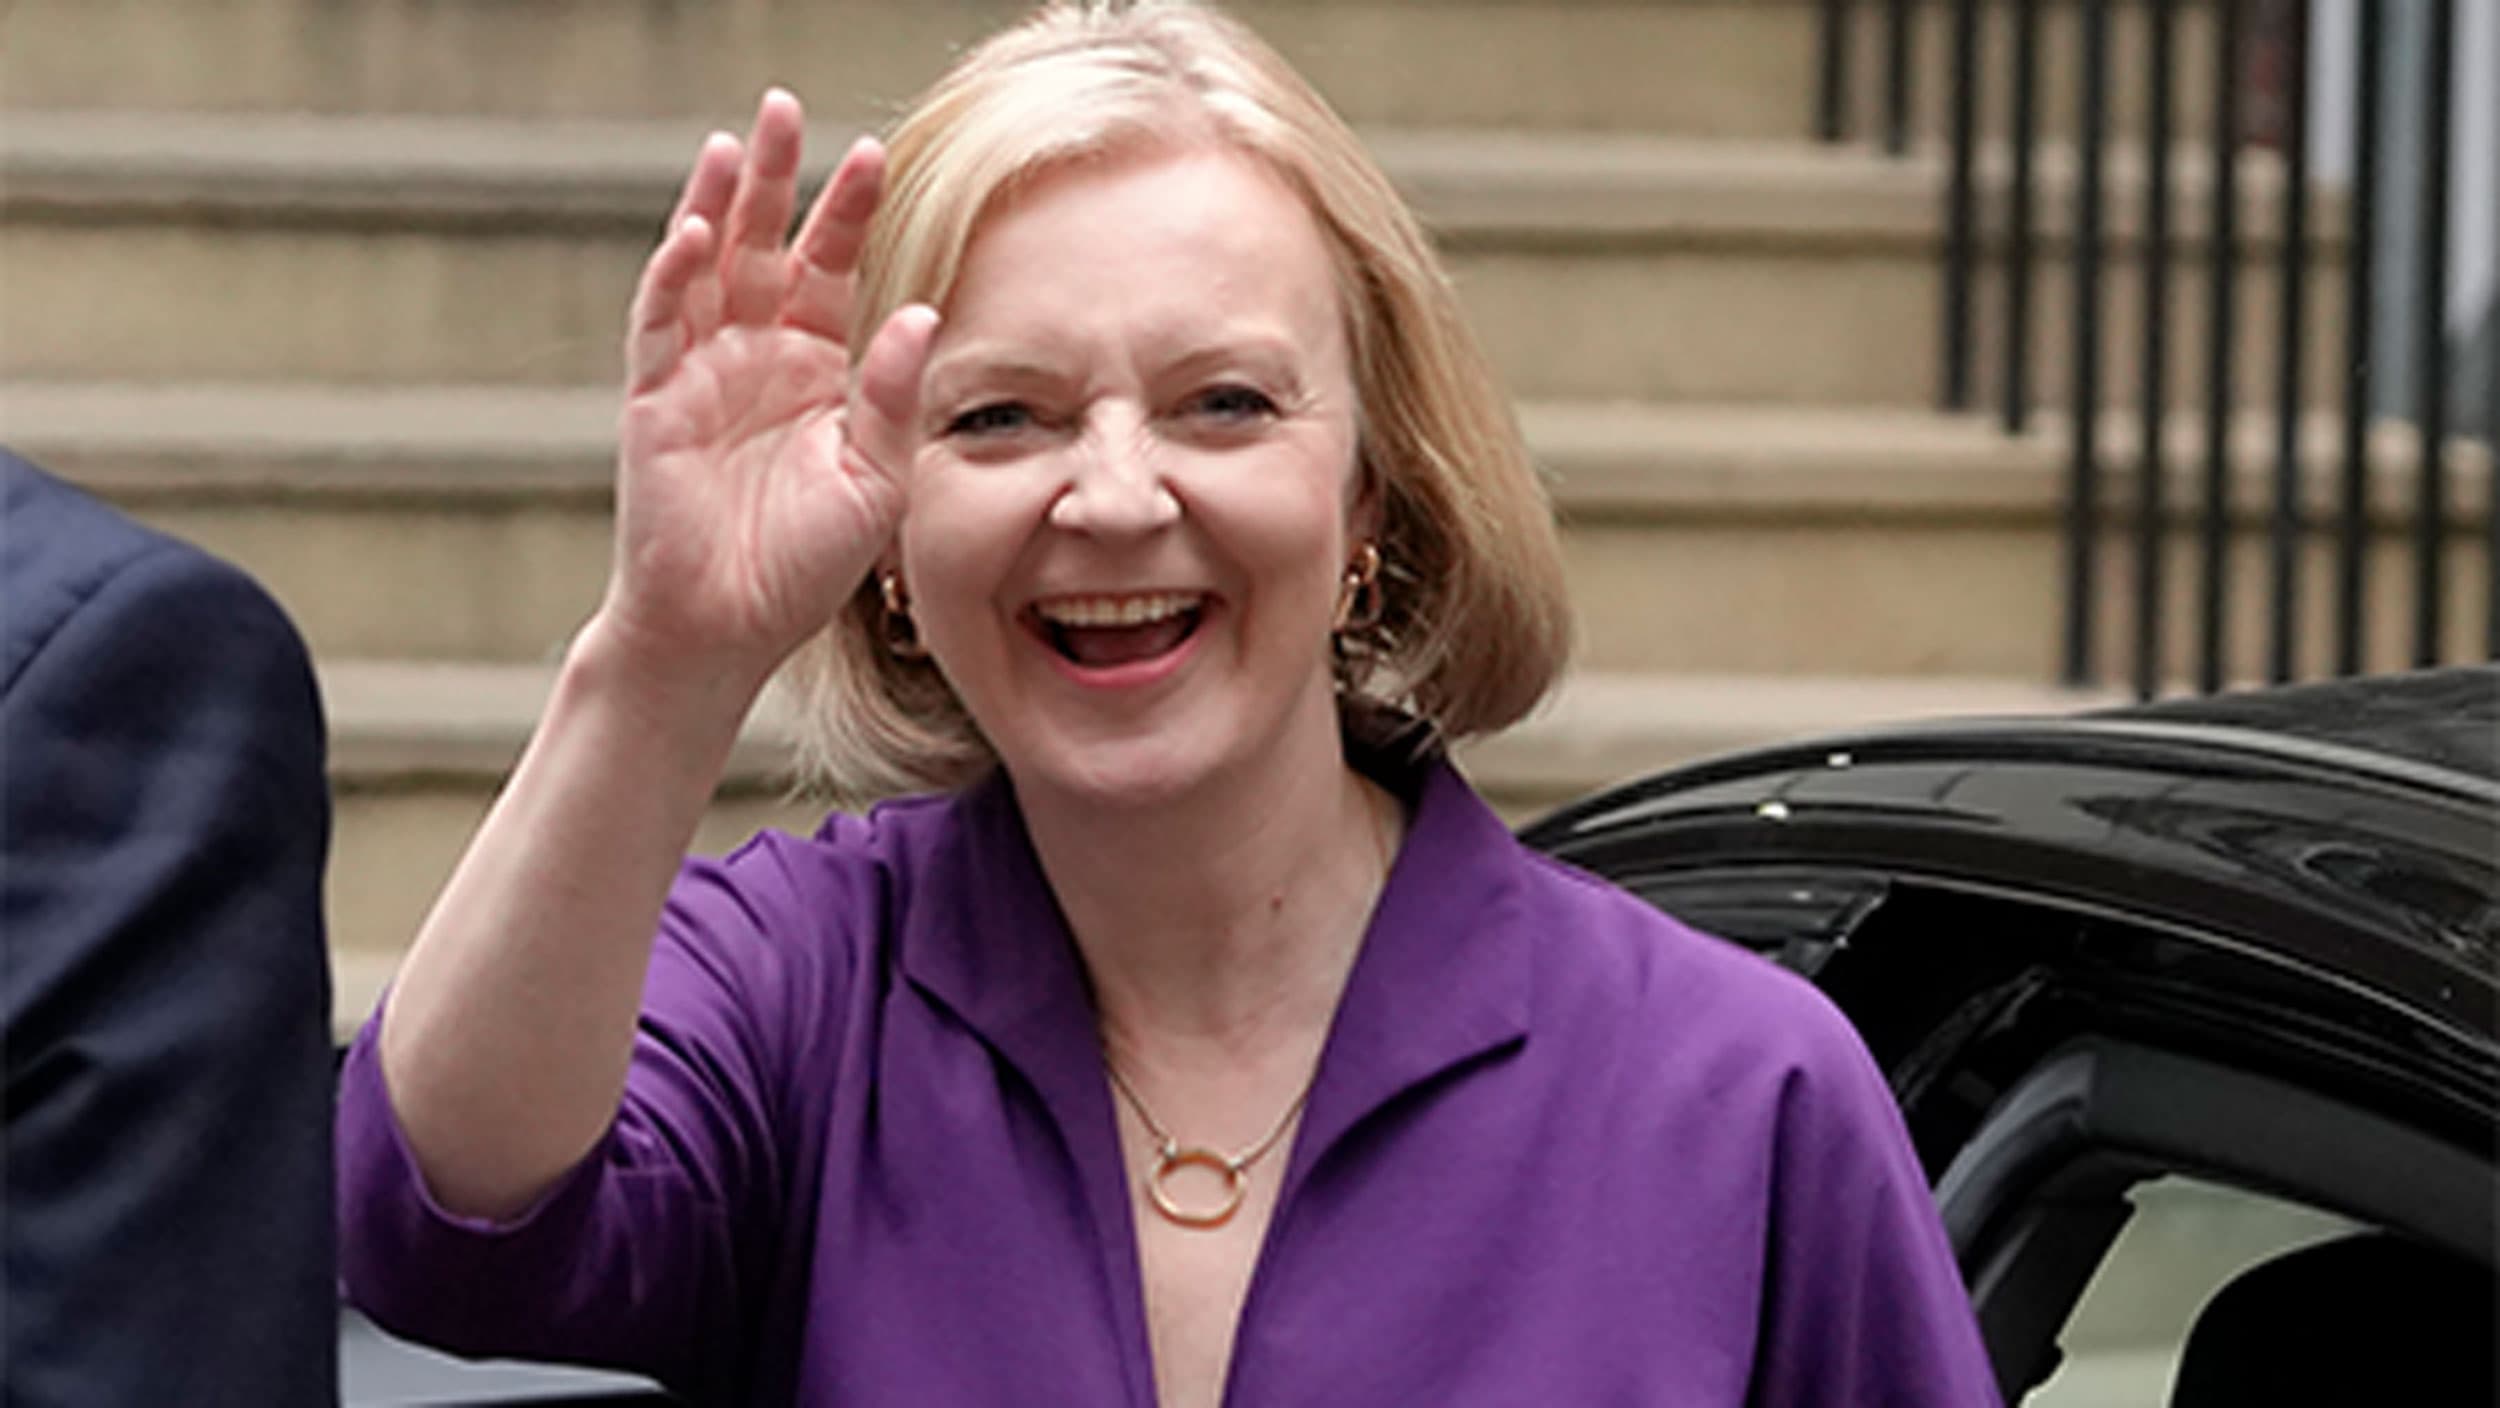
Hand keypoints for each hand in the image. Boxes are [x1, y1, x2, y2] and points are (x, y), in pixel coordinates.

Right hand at [600, 89, 937, 686]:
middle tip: (787, 107)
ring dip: (719, 204)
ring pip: (706, 267)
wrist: (728, 630)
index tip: (876, 154)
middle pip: (764, 245)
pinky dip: (675, 275)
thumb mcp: (875, 479)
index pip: (830, 270)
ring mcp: (699, 372)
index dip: (847, 213)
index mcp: (814, 369)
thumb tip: (917, 310)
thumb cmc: (803, 566)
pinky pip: (661, 323)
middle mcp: (754, 356)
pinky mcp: (654, 400)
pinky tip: (699, 232)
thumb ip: (892, 397)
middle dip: (777, 178)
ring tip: (737, 141)